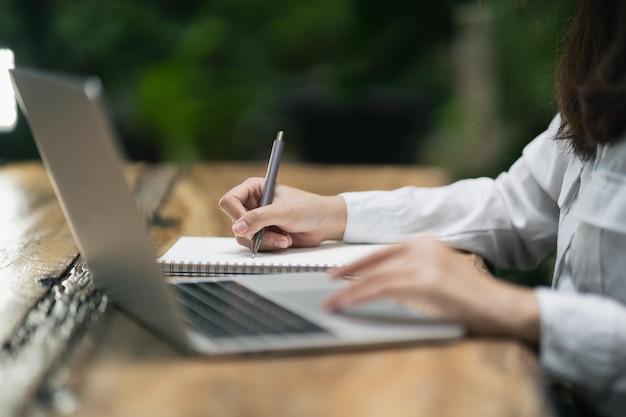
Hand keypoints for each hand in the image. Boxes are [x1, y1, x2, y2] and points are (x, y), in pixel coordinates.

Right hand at [219, 177, 346, 249]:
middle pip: (236, 223)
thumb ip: (259, 218)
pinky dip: (271, 246)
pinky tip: (286, 240)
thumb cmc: (308, 208)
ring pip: (245, 237)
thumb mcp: (283, 211)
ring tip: (285, 238)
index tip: (247, 226)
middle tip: (273, 233)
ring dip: (266, 241)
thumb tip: (238, 228)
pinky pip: (256, 246)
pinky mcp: (264, 235)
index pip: (230, 201)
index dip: (236, 215)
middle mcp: (252, 204)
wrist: (325, 223)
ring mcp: (257, 221)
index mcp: (253, 189)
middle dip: (256, 232)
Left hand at [324, 238, 539, 343]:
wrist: (501, 306)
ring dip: (349, 291)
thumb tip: (386, 284)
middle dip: (348, 274)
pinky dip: (360, 297)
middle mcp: (423, 246)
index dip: (359, 262)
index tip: (340, 272)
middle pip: (375, 261)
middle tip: (328, 284)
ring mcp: (425, 262)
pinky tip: (347, 304)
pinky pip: (382, 288)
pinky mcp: (425, 281)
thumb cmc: (472, 298)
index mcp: (426, 243)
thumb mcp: (438, 277)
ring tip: (331, 302)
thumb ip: (414, 274)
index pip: (383, 251)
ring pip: (375, 276)